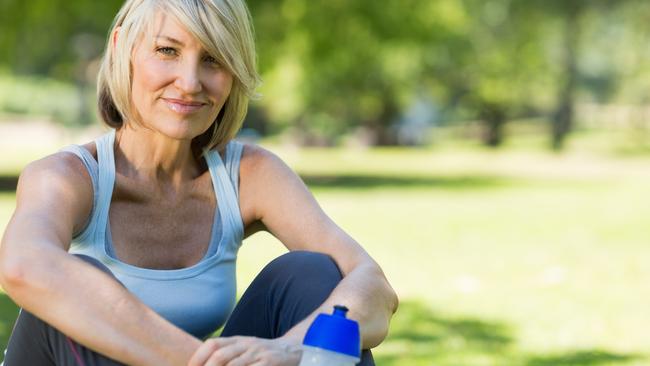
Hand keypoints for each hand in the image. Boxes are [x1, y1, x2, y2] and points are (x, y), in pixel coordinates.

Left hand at [187, 336, 301, 365]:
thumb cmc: (261, 354)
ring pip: (234, 365)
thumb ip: (227, 355)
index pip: (213, 344)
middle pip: (220, 355)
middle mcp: (246, 344)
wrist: (293, 350)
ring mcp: (258, 353)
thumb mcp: (244, 350)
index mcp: (237, 340)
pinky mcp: (269, 362)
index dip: (198, 357)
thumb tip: (202, 364)